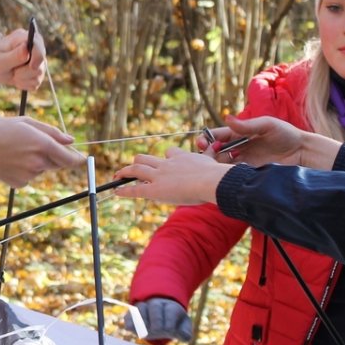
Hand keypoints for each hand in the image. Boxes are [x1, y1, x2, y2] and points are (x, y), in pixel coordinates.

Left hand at [0, 27, 46, 90]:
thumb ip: (14, 56)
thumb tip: (27, 49)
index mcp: (24, 38)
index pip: (39, 45)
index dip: (38, 57)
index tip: (31, 67)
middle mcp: (33, 47)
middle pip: (41, 63)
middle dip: (25, 72)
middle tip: (12, 71)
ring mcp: (35, 59)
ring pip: (39, 75)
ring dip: (23, 79)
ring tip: (12, 73)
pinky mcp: (35, 70)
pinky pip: (35, 82)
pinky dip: (24, 84)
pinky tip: (15, 78)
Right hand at [0, 116, 78, 196]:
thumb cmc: (0, 129)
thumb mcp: (26, 122)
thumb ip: (52, 131)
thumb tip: (71, 140)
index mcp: (42, 144)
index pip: (71, 158)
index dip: (78, 158)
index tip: (82, 158)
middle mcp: (38, 162)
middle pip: (58, 163)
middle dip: (54, 155)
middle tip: (36, 144)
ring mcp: (29, 175)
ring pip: (43, 168)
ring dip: (37, 160)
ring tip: (16, 149)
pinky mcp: (20, 183)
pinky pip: (30, 176)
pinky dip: (25, 169)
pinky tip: (10, 160)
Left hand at [112, 148, 228, 204]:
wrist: (212, 181)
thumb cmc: (218, 176)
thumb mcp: (215, 165)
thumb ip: (215, 163)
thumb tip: (228, 164)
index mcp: (182, 157)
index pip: (169, 153)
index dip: (165, 159)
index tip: (163, 162)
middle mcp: (167, 163)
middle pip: (146, 157)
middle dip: (138, 162)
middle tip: (132, 167)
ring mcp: (159, 175)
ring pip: (136, 168)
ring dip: (125, 171)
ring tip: (117, 175)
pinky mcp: (155, 189)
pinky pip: (135, 189)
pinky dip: (124, 190)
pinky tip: (116, 191)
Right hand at [125, 297, 192, 341]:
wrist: (161, 316)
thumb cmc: (174, 324)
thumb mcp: (183, 328)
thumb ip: (185, 333)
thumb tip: (183, 336)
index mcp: (171, 307)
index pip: (171, 311)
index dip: (169, 320)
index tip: (170, 331)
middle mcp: (157, 305)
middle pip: (155, 307)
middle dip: (156, 319)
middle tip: (157, 331)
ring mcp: (144, 309)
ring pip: (141, 308)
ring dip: (143, 320)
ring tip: (145, 333)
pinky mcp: (133, 316)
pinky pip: (129, 316)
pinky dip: (129, 322)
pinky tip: (132, 330)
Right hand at [205, 115, 342, 169]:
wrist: (303, 153)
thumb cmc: (286, 134)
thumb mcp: (267, 125)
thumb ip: (247, 125)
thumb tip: (227, 118)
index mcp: (240, 134)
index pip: (217, 136)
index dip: (207, 139)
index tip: (202, 143)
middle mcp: (238, 148)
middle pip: (215, 152)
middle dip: (207, 154)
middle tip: (207, 156)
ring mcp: (243, 162)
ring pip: (221, 165)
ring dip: (215, 166)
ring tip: (215, 167)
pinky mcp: (249, 174)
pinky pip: (233, 176)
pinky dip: (226, 176)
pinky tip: (226, 176)